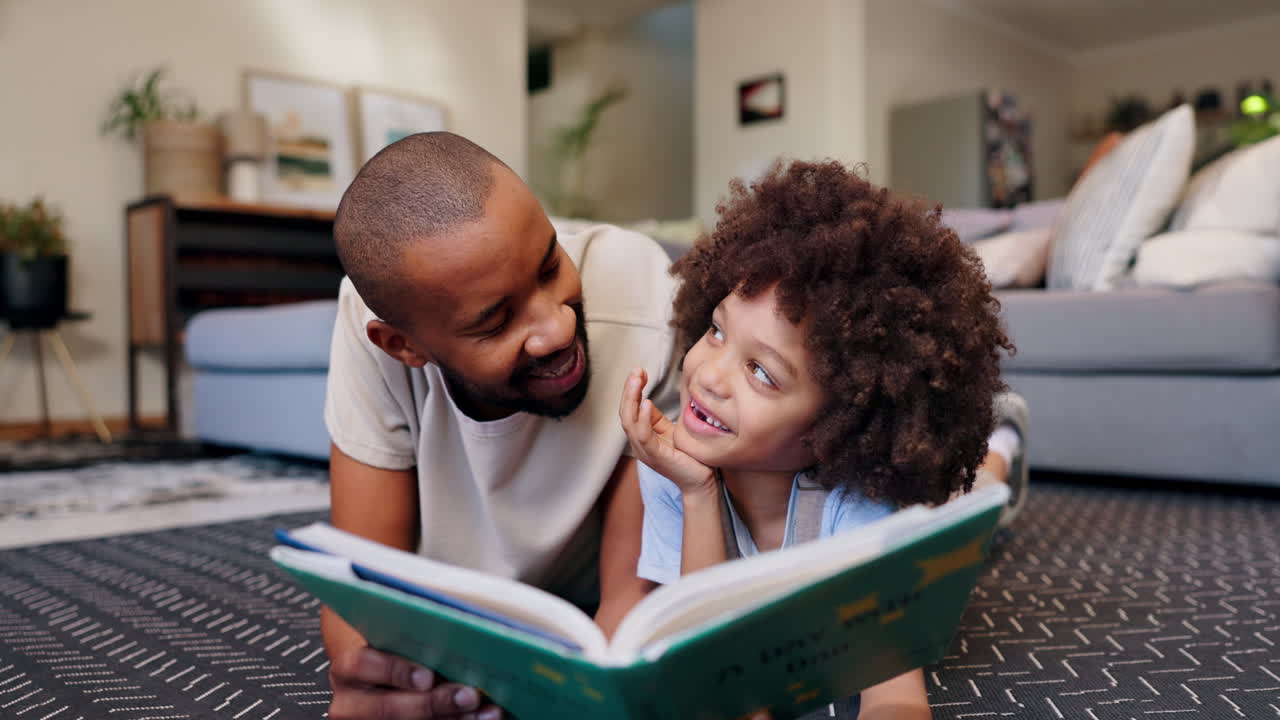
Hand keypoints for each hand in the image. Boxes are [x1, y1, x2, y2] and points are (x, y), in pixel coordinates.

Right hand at [327, 645, 501, 719]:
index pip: (360, 664)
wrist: (377, 683)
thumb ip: (411, 636)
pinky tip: (481, 717)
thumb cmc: (393, 650)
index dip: (395, 671)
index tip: (427, 677)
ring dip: (452, 719)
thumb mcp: (392, 639)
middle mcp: (351, 701)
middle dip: (432, 703)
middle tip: (469, 695)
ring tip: (486, 711)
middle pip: (387, 708)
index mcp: (350, 667)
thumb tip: (455, 627)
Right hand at [619, 368, 716, 494]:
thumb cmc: (689, 457)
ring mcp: (646, 451)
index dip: (631, 390)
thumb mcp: (670, 432)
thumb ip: (657, 419)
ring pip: (629, 423)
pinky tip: (646, 403)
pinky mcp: (656, 457)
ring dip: (631, 399)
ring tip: (636, 381)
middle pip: (625, 414)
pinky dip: (642, 419)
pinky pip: (644, 436)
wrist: (701, 482)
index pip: (629, 410)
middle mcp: (640, 444)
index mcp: (642, 437)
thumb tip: (648, 399)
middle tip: (635, 371)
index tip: (639, 372)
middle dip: (628, 391)